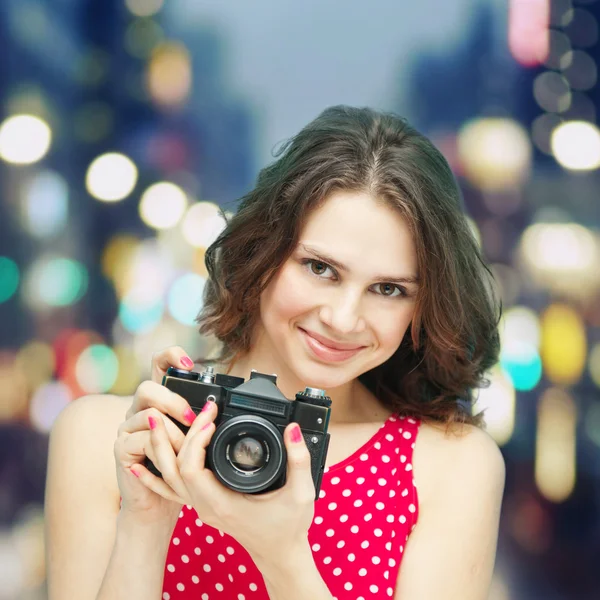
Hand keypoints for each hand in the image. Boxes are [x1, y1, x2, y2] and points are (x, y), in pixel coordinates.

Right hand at [113, 346, 197, 526]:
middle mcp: (139, 409)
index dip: (171, 356)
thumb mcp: (194, 438)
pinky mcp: (121, 448)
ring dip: (173, 433)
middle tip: (193, 418)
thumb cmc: (181, 468)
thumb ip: (200, 418)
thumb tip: (217, 406)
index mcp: (159, 400)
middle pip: (148, 387)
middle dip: (173, 401)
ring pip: (147, 414)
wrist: (158, 504)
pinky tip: (169, 460)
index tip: (190, 363)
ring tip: (186, 448)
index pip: (158, 364)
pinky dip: (160, 450)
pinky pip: (140, 440)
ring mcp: (127, 427)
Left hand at [135, 400, 315, 563]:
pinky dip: (154, 475)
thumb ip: (299, 459)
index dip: (196, 441)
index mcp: (224, 504)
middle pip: (175, 469)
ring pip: (169, 477)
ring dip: (163, 448)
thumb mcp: (301, 493)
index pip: (192, 470)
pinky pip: (172, 488)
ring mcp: (201, 506)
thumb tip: (293, 429)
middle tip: (195, 409)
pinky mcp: (204, 503)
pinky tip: (140, 465)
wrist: (280, 554)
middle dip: (182, 434)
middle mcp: (206, 506)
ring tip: (158, 420)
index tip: (212, 419)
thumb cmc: (289, 528)